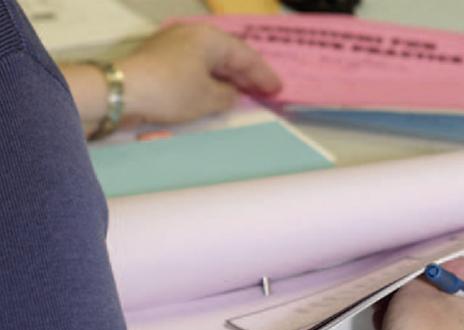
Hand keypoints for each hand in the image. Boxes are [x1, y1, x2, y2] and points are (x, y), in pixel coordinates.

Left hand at [116, 24, 281, 123]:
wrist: (124, 92)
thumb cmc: (171, 92)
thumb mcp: (207, 98)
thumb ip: (227, 95)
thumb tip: (230, 92)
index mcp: (210, 39)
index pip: (245, 56)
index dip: (263, 74)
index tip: (277, 89)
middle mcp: (194, 34)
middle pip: (229, 54)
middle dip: (248, 73)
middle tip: (264, 89)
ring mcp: (176, 43)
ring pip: (212, 59)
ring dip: (229, 75)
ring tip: (243, 90)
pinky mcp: (163, 57)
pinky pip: (197, 64)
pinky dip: (210, 77)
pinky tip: (215, 88)